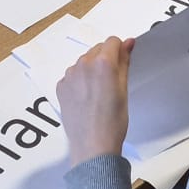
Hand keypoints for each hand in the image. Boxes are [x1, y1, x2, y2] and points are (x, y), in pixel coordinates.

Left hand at [59, 37, 133, 165]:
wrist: (92, 147)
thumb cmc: (114, 121)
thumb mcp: (124, 90)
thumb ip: (124, 61)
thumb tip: (128, 42)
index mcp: (103, 63)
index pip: (113, 41)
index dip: (120, 51)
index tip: (122, 65)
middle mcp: (83, 63)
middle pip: (97, 49)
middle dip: (106, 59)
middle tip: (112, 83)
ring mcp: (69, 75)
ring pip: (84, 62)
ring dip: (92, 69)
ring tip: (98, 93)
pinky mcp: (60, 86)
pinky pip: (73, 75)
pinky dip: (80, 81)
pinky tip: (85, 99)